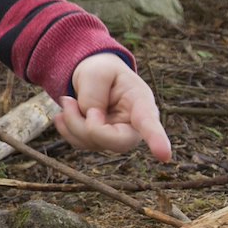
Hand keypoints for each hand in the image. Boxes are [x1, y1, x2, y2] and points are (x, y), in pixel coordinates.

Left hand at [54, 53, 172, 161]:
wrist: (95, 78)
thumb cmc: (102, 72)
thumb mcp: (96, 72)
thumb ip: (94, 95)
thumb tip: (92, 120)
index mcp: (141, 103)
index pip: (149, 123)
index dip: (156, 139)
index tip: (164, 155)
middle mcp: (134, 126)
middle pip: (115, 142)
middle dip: (83, 125)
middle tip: (67, 100)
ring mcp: (117, 137)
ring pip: (92, 142)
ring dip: (71, 121)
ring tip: (67, 100)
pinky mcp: (101, 143)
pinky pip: (80, 144)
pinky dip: (66, 128)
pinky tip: (63, 114)